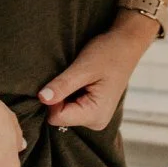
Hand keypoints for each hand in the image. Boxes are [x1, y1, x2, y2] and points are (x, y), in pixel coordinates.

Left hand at [38, 13, 154, 130]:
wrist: (126, 44)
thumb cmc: (108, 53)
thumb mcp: (83, 68)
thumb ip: (62, 85)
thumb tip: (41, 98)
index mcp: (95, 115)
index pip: (56, 117)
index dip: (52, 98)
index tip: (61, 79)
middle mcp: (96, 122)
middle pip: (59, 116)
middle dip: (59, 96)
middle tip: (73, 76)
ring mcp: (95, 117)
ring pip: (64, 111)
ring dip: (65, 93)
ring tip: (79, 76)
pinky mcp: (93, 110)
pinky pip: (71, 107)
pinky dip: (70, 93)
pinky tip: (81, 80)